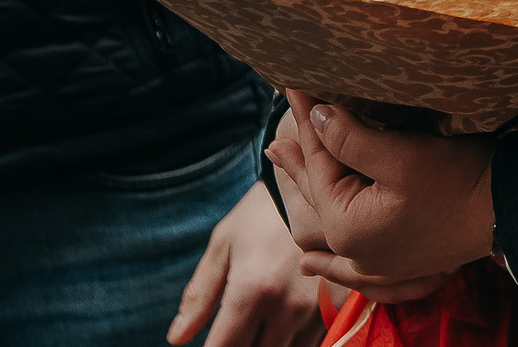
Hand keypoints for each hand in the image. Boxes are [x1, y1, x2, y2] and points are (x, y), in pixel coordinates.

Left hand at [168, 179, 323, 346]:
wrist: (313, 186)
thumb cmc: (259, 215)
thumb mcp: (222, 246)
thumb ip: (199, 296)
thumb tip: (177, 338)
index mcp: (252, 291)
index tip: (209, 345)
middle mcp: (287, 306)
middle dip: (241, 346)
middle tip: (236, 330)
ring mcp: (317, 307)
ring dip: (270, 344)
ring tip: (260, 322)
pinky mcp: (340, 303)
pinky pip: (316, 340)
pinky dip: (296, 338)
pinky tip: (285, 321)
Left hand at [266, 91, 494, 301]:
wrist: (509, 212)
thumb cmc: (460, 181)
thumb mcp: (403, 155)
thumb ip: (352, 139)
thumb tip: (317, 117)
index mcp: (348, 225)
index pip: (321, 163)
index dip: (308, 123)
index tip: (294, 89)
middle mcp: (356, 251)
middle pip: (322, 193)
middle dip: (303, 157)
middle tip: (276, 133)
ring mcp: (377, 264)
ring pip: (330, 225)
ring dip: (309, 193)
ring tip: (284, 168)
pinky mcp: (398, 265)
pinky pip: (350, 268)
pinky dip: (329, 263)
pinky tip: (311, 264)